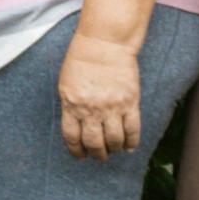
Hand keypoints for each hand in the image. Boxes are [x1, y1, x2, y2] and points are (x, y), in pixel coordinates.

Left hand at [55, 24, 145, 158]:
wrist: (104, 43)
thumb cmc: (82, 60)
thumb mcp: (66, 84)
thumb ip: (70, 106)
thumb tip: (77, 127)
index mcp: (71, 105)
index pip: (72, 137)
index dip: (77, 151)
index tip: (81, 156)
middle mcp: (91, 110)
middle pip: (94, 143)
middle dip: (97, 154)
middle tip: (100, 156)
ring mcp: (112, 107)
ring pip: (114, 140)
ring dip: (114, 149)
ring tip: (114, 150)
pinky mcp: (130, 102)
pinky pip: (132, 129)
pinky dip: (132, 142)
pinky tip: (130, 147)